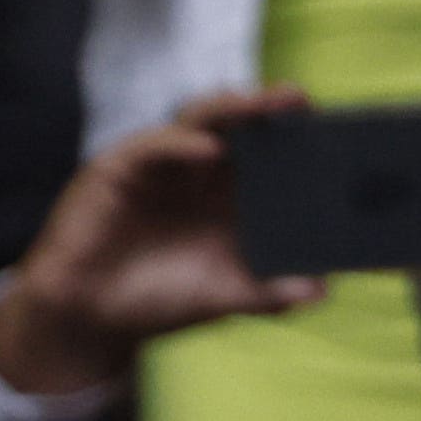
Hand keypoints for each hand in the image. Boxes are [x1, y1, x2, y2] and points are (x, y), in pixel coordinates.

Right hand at [0, 87, 326, 397]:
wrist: (89, 319)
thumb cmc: (156, 299)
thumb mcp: (222, 295)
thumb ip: (268, 291)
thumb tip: (321, 289)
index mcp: (225, 194)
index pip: (266, 153)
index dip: (294, 139)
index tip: (331, 133)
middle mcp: (196, 170)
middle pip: (240, 127)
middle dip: (269, 110)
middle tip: (300, 100)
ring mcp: (160, 164)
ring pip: (201, 121)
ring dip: (234, 109)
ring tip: (264, 105)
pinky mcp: (120, 167)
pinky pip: (155, 145)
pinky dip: (183, 143)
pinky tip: (210, 149)